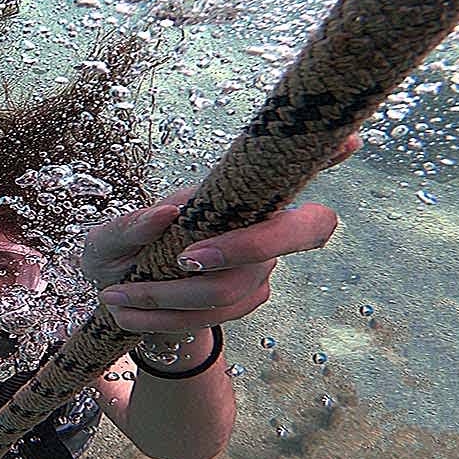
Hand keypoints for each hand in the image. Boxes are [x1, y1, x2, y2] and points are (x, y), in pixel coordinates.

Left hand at [81, 135, 360, 333]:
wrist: (117, 296)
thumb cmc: (120, 251)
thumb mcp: (109, 237)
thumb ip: (129, 225)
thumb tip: (167, 213)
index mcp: (236, 193)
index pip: (293, 168)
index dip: (330, 154)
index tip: (349, 140)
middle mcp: (263, 225)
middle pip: (301, 231)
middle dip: (247, 245)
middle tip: (184, 258)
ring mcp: (260, 266)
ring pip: (236, 287)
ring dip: (172, 297)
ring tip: (114, 297)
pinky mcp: (246, 300)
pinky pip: (215, 317)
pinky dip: (166, 319)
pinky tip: (126, 314)